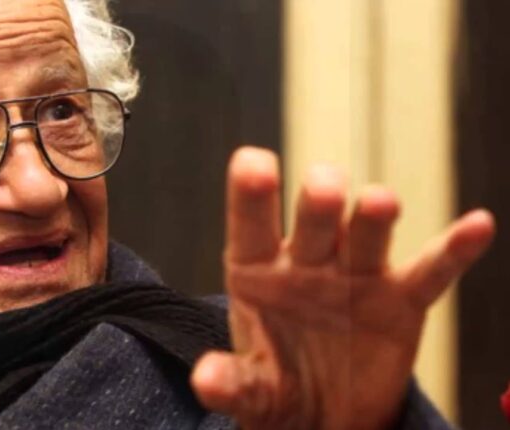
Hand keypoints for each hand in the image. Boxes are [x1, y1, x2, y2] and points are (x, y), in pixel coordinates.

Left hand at [190, 147, 494, 428]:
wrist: (325, 414)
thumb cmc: (278, 384)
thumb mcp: (252, 387)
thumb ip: (233, 381)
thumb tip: (206, 380)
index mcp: (257, 271)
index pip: (251, 222)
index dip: (252, 193)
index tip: (254, 162)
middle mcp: (307, 261)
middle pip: (315, 219)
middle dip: (320, 201)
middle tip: (324, 188)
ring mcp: (355, 276)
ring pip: (368, 233)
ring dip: (374, 217)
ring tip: (378, 203)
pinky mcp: (400, 300)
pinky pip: (430, 272)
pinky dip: (453, 252)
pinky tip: (475, 226)